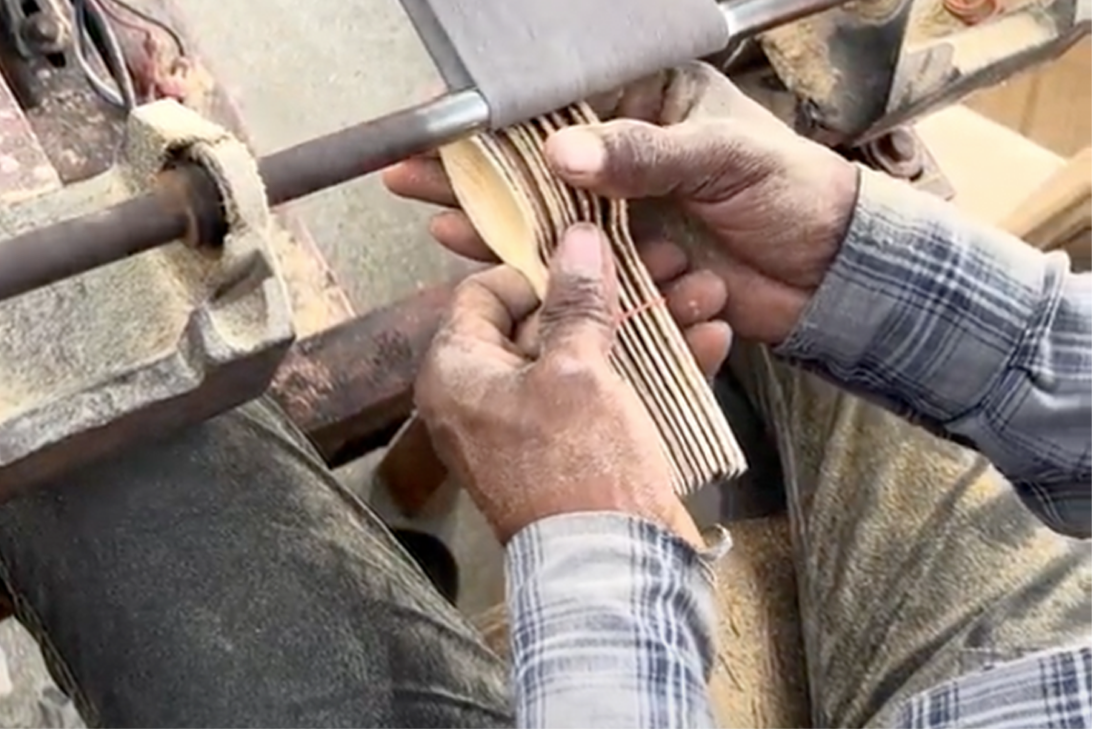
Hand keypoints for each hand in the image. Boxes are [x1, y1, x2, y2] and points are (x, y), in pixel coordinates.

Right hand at [384, 62, 857, 344]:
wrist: (832, 274)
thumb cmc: (793, 192)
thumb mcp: (724, 156)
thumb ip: (646, 154)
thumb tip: (564, 155)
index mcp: (651, 104)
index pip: (564, 103)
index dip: (504, 113)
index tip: (449, 118)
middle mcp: (627, 156)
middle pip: (536, 159)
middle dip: (473, 164)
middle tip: (409, 166)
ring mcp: (621, 213)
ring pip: (540, 210)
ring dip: (482, 211)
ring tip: (422, 208)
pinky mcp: (625, 264)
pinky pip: (563, 258)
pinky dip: (519, 255)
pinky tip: (469, 246)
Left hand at [416, 224, 702, 545]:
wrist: (614, 570)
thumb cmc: (578, 466)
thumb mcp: (577, 371)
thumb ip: (576, 302)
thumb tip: (577, 238)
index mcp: (457, 373)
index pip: (485, 294)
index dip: (536, 268)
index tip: (586, 255)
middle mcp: (485, 396)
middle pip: (542, 323)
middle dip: (603, 294)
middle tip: (658, 263)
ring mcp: (534, 425)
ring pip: (586, 357)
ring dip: (642, 326)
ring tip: (698, 292)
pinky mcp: (578, 449)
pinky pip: (609, 395)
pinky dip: (652, 370)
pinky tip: (705, 339)